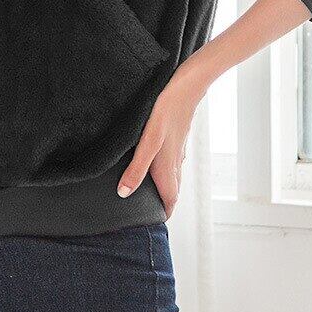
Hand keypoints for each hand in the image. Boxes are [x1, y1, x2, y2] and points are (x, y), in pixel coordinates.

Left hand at [116, 76, 201, 218]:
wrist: (187, 86)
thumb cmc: (167, 112)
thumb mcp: (147, 142)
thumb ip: (137, 169)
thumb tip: (124, 193)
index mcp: (167, 167)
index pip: (170, 200)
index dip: (163, 214)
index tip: (153, 225)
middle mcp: (175, 162)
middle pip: (171, 190)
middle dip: (163, 204)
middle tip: (148, 212)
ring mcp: (177, 149)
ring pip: (173, 176)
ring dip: (164, 187)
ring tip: (150, 192)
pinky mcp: (176, 137)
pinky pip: (172, 161)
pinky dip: (165, 170)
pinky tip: (156, 161)